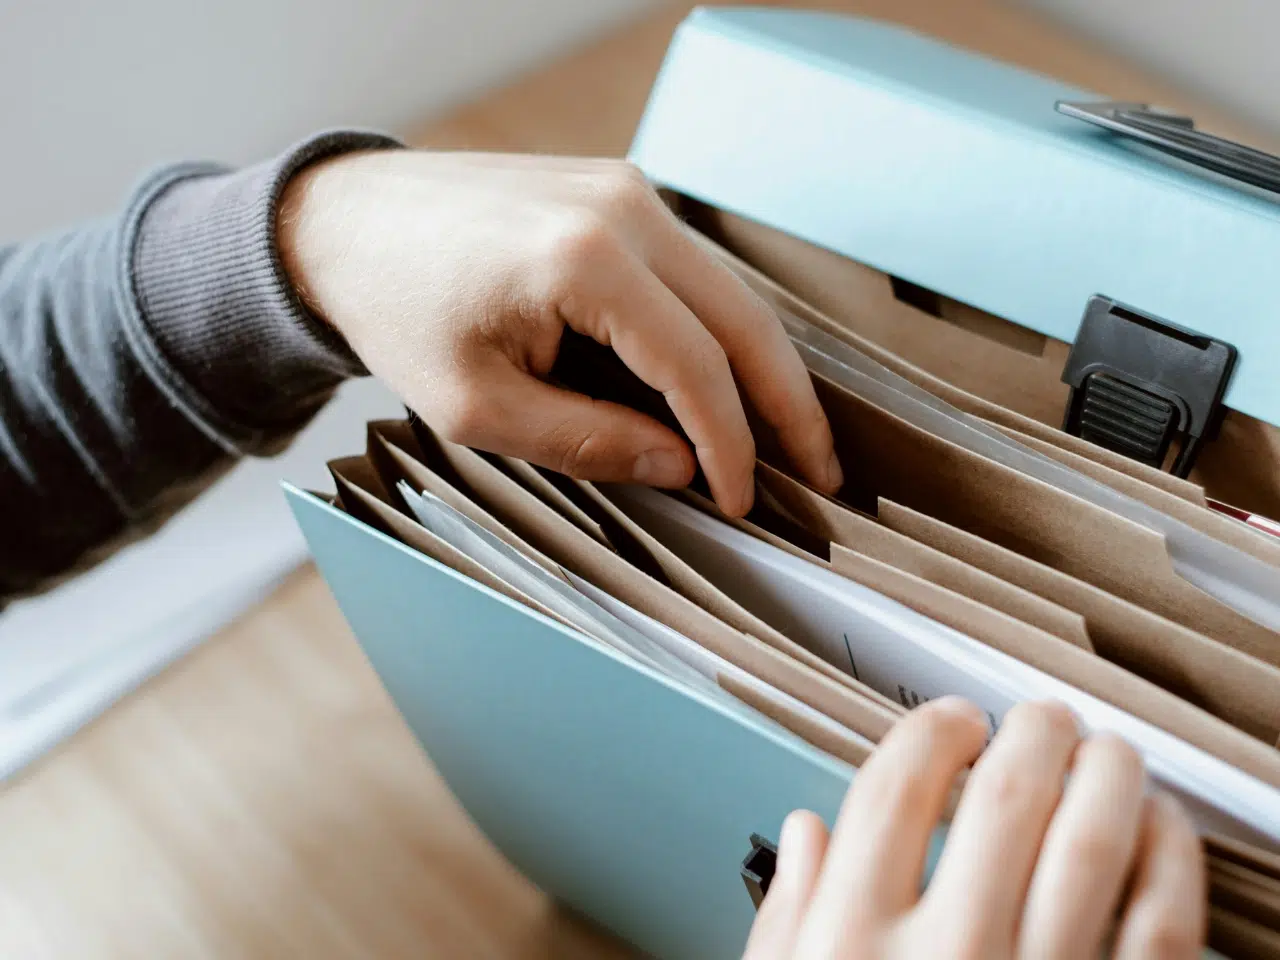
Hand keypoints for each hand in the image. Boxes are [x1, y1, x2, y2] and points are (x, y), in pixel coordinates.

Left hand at [277, 151, 841, 515]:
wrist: (344, 222)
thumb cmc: (396, 311)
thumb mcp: (478, 407)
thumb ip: (589, 440)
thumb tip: (681, 466)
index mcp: (585, 259)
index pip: (696, 366)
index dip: (731, 444)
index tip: (742, 499)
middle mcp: (623, 209)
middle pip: (745, 320)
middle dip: (789, 405)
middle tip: (823, 474)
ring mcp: (626, 191)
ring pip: (731, 292)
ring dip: (764, 368)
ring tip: (792, 438)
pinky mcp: (618, 193)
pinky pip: (693, 271)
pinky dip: (721, 331)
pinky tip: (732, 382)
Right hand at [745, 698, 1205, 959]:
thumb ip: (787, 917)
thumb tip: (808, 831)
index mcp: (852, 942)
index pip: (895, 786)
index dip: (931, 730)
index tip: (951, 723)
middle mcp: (947, 955)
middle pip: (1006, 793)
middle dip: (1030, 732)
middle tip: (1039, 720)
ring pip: (1096, 837)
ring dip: (1108, 772)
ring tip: (1105, 751)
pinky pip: (1164, 920)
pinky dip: (1170, 857)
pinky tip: (1160, 830)